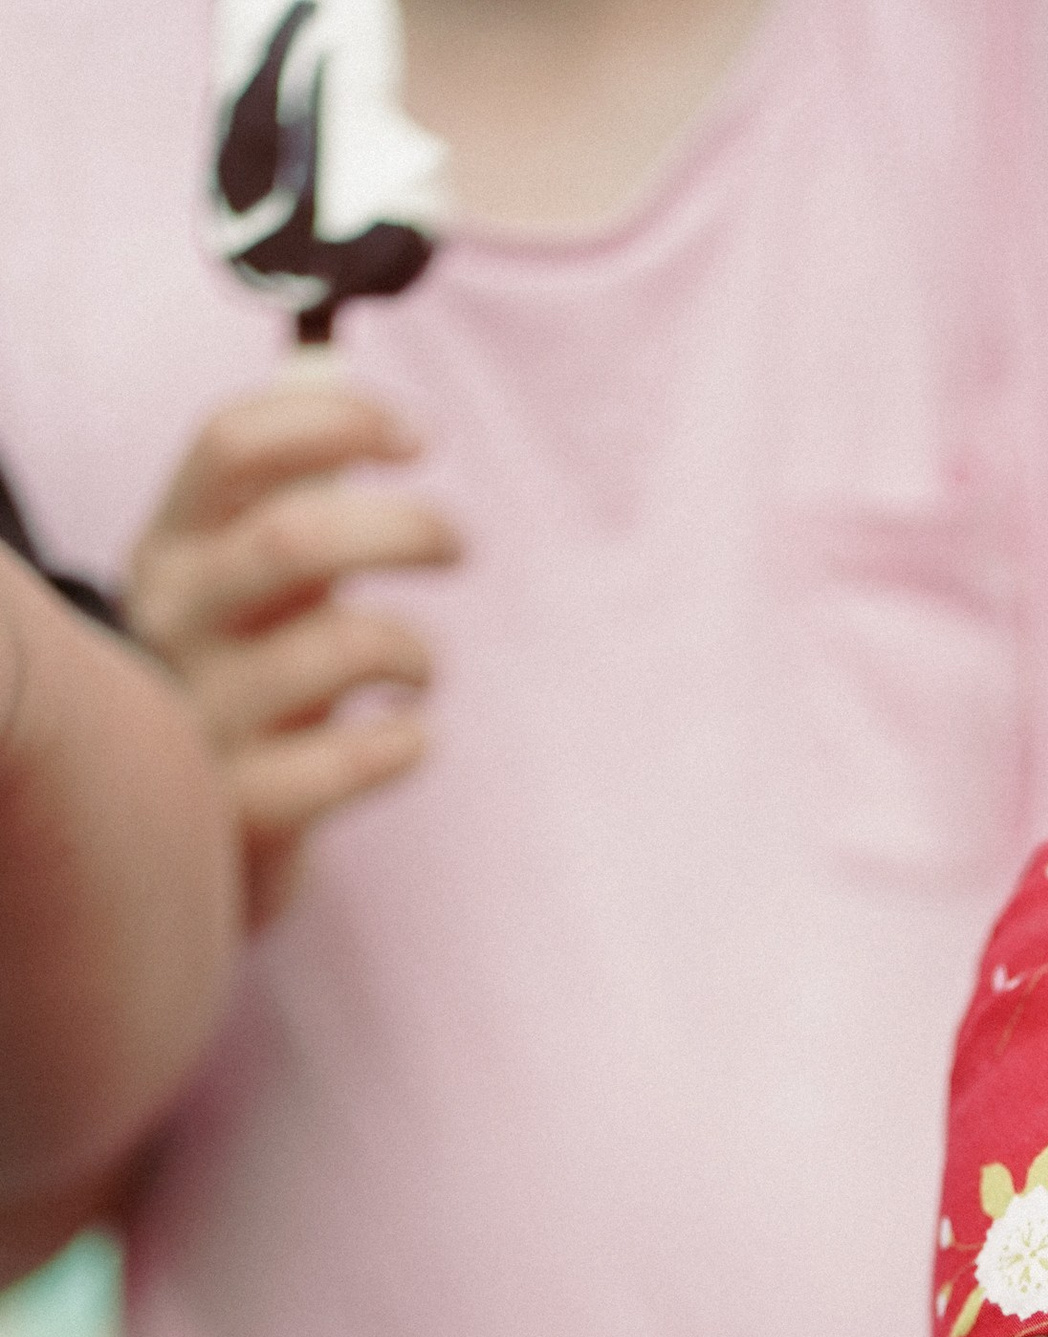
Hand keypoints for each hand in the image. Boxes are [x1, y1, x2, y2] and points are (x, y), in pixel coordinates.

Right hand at [123, 379, 460, 927]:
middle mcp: (170, 622)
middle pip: (296, 537)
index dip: (335, 421)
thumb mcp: (234, 573)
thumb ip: (285, 483)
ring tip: (425, 668)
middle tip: (460, 544)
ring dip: (413, 647)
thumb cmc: (231, 679)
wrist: (164, 843)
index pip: (235, 444)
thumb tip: (335, 359)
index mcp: (169, 545)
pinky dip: (402, 745)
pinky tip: (414, 738)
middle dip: (404, 527)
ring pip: (335, 648)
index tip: (418, 437)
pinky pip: (343, 765)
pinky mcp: (243, 811)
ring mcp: (199, 719)